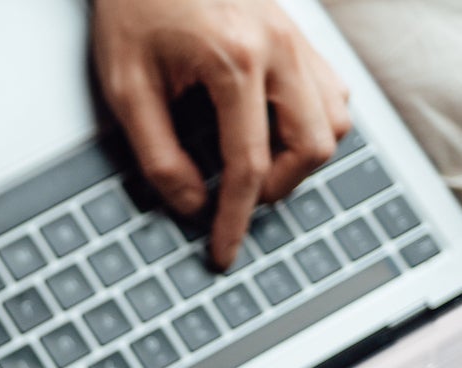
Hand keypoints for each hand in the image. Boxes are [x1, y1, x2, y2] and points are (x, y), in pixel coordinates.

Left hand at [92, 0, 350, 268]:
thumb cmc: (134, 8)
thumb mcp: (127, 88)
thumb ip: (158, 154)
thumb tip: (190, 203)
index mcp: (236, 61)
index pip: (249, 165)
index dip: (235, 219)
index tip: (222, 251)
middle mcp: (279, 48)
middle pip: (312, 146)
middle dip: (275, 188)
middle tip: (235, 201)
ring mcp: (296, 37)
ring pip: (334, 119)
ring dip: (299, 157)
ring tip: (252, 169)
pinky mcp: (298, 32)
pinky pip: (331, 89)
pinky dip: (311, 122)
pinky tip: (272, 133)